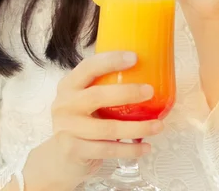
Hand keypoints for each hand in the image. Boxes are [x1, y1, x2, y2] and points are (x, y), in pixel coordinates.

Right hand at [44, 52, 162, 187]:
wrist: (60, 160)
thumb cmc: (82, 123)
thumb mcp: (85, 101)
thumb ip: (104, 87)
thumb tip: (146, 73)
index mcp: (69, 85)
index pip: (88, 67)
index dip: (111, 61)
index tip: (135, 58)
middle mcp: (64, 104)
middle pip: (97, 95)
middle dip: (127, 92)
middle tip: (150, 91)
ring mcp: (67, 128)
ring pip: (107, 128)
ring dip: (137, 128)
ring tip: (158, 125)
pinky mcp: (73, 150)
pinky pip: (108, 149)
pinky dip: (130, 149)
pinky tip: (146, 147)